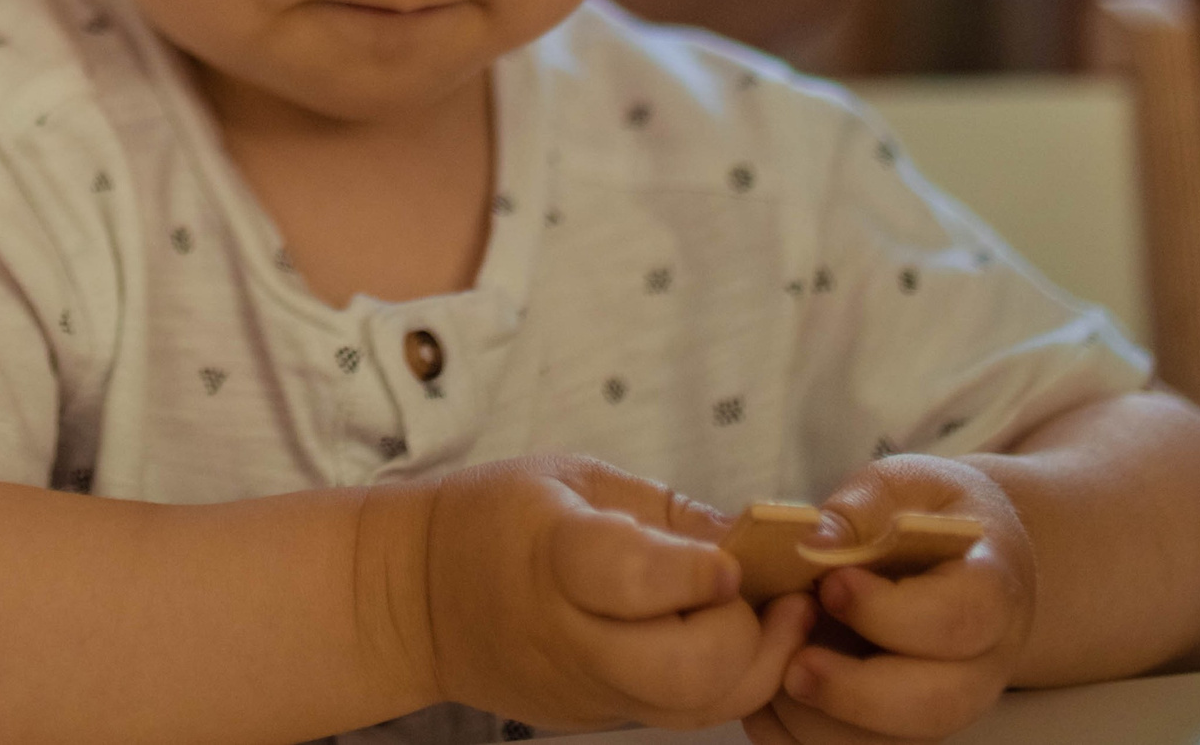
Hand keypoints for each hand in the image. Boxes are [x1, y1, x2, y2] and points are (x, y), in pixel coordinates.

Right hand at [421, 455, 814, 733]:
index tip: (733, 559)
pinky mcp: (599, 719)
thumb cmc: (497, 517)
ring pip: (699, 708)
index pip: (633, 580)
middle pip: (684, 670)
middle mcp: (572, 637)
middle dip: (750, 633)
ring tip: (782, 617)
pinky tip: (746, 641)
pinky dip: (733, 686)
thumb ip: (667, 514)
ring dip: (759, 666)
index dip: (697, 574)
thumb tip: (759, 536)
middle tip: (777, 592)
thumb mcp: (576, 480)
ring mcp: (586, 691)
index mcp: (556, 555)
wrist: (417, 598)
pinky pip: (685, 717)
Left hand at [747, 457, 1035, 744]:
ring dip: (819, 722)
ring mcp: (943, 705)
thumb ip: (859, 513)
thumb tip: (808, 541)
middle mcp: (979, 664)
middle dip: (854, 693)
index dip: (891, 613)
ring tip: (772, 672)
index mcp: (991, 590)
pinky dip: (800, 736)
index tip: (832, 585)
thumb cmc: (925, 517)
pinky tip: (767, 695)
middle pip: (935, 705)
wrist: (956, 560)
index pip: (959, 619)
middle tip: (793, 664)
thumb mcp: (899, 489)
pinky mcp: (902, 730)